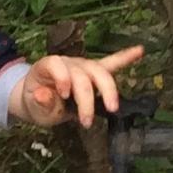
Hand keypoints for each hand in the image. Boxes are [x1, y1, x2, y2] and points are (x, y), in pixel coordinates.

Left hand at [15, 44, 143, 128]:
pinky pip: (111, 64)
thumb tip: (43, 95)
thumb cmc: (36, 101)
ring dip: (108, 89)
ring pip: (99, 71)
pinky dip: (125, 57)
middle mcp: (68, 62)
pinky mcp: (94, 72)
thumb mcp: (33, 107)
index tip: (64, 96)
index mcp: (47, 66)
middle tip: (87, 121)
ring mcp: (82, 65)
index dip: (63, 78)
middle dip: (87, 97)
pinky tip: (140, 51)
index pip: (57, 65)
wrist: (37, 99)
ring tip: (112, 107)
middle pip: (82, 74)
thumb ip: (40, 102)